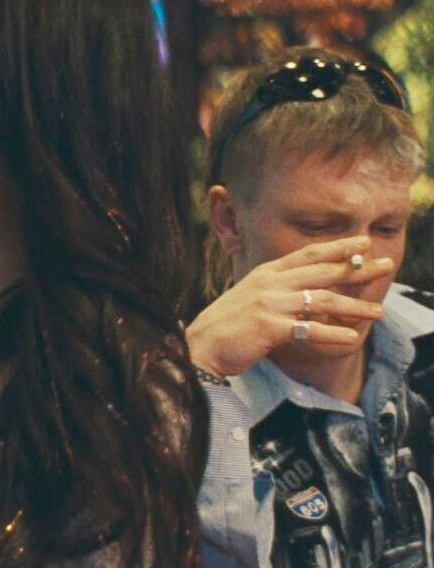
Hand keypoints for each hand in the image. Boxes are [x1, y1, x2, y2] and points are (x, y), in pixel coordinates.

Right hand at [187, 236, 391, 377]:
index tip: (364, 242)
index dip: (338, 247)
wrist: (200, 345)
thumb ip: (276, 290)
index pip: (308, 254)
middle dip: (358, 268)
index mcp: (265, 273)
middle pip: (323, 272)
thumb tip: (307, 293)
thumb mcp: (251, 297)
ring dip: (354, 306)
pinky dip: (332, 334)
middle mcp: (270, 284)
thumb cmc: (226, 325)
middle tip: (387, 265)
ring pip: (323, 301)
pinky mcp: (270, 328)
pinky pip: (309, 330)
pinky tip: (351, 337)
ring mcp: (270, 304)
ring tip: (379, 312)